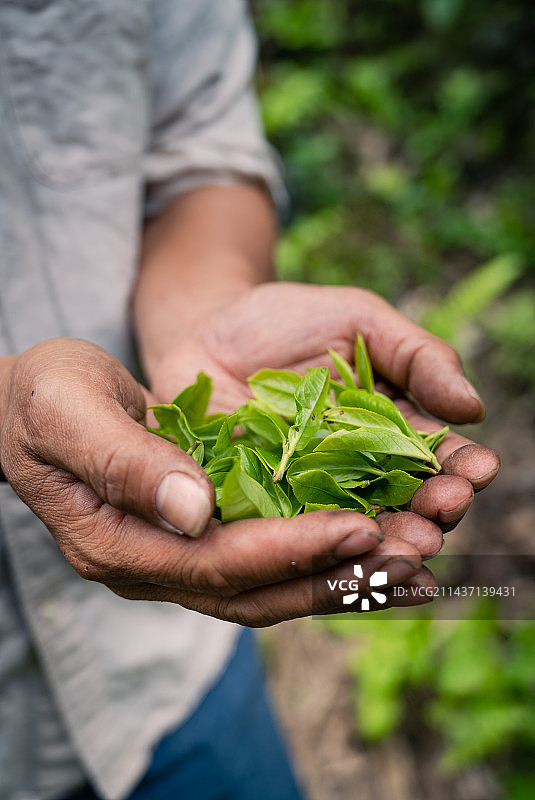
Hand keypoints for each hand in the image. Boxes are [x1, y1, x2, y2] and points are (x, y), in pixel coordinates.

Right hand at [0, 337, 431, 623]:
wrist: (31, 404)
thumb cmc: (42, 396)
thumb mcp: (68, 409)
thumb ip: (123, 460)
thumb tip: (195, 509)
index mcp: (116, 544)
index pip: (214, 564)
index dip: (288, 549)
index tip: (357, 528)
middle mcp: (150, 566)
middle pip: (253, 593)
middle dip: (333, 579)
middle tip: (412, 562)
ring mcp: (173, 558)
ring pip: (267, 589)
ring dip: (340, 582)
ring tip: (412, 569)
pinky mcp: (196, 538)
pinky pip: (265, 560)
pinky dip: (318, 557)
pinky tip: (369, 545)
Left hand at [149, 282, 499, 557]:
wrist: (205, 330)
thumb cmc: (287, 321)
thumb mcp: (358, 320)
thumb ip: (417, 357)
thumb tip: (473, 408)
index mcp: (388, 432)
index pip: (433, 459)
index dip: (457, 467)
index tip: (477, 470)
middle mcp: (354, 474)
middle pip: (400, 506)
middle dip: (427, 517)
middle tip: (441, 519)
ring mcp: (307, 497)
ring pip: (351, 532)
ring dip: (382, 547)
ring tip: (405, 550)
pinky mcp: (258, 510)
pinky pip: (287, 537)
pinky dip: (314, 554)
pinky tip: (336, 561)